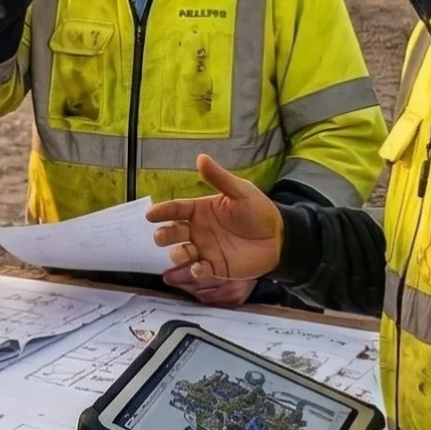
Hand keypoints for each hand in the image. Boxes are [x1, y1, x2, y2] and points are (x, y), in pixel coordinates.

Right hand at [147, 155, 284, 305]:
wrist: (279, 238)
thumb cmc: (258, 211)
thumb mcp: (241, 192)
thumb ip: (220, 178)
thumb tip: (201, 158)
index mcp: (200, 210)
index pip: (177, 209)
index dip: (163, 211)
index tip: (150, 214)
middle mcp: (198, 230)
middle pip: (174, 232)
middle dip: (164, 235)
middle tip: (160, 237)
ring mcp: (205, 250)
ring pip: (183, 253)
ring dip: (178, 254)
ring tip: (179, 254)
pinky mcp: (216, 268)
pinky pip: (201, 271)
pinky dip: (196, 271)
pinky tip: (198, 269)